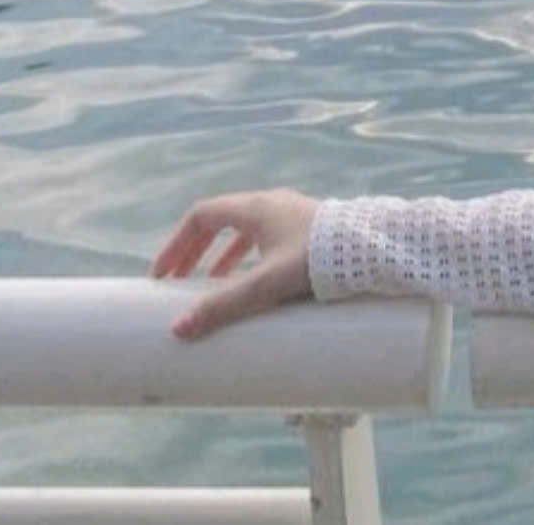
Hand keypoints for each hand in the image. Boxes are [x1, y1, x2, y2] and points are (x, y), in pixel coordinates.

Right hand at [152, 188, 319, 339]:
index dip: (177, 243)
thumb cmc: (316, 260)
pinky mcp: (305, 230)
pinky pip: (263, 239)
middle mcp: (269, 204)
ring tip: (207, 287)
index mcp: (255, 207)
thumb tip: (179, 329)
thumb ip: (225, 306)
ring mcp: (289, 214)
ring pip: (243, 230)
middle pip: (219, 220)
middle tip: (178, 283)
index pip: (201, 215)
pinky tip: (249, 284)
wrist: (370, 249)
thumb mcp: (266, 284)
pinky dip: (245, 258)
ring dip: (220, 256)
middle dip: (194, 251)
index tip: (163, 274)